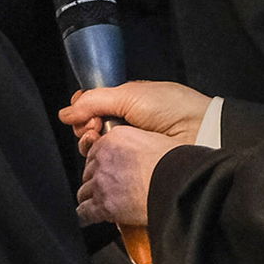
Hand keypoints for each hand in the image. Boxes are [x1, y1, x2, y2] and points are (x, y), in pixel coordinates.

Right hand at [61, 81, 210, 155]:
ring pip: (94, 150)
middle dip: (85, 126)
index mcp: (125, 105)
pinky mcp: (130, 169)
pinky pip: (105, 167)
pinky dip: (98, 161)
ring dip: (90, 142)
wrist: (198, 131)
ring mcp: (127, 148)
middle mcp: (124, 127)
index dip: (82, 110)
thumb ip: (95, 100)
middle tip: (95, 126)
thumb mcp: (130, 95)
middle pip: (88, 129)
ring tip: (99, 138)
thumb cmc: (171, 107)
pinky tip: (103, 155)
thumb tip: (65, 113)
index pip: (91, 108)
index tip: (83, 111)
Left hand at [77, 125, 182, 225]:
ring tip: (102, 201)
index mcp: (115, 138)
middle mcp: (104, 158)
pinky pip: (84, 211)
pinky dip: (88, 214)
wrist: (176, 183)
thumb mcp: (153, 139)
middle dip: (97, 179)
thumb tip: (137, 153)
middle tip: (110, 185)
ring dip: (93, 196)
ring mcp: (101, 182)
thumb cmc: (173, 163)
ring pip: (84, 191)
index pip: (95, 150)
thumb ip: (136, 143)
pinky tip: (92, 215)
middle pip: (89, 171)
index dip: (102, 161)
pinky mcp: (103, 204)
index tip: (108, 168)